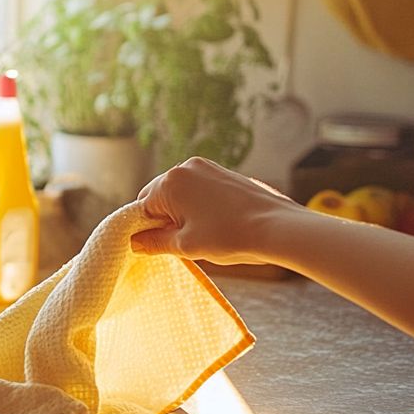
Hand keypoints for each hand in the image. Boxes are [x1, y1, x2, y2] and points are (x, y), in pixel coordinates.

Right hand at [130, 157, 296, 265]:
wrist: (279, 228)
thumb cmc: (230, 237)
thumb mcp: (186, 246)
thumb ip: (154, 243)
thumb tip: (135, 243)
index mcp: (170, 182)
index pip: (142, 207)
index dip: (147, 229)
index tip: (158, 246)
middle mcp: (186, 167)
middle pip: (160, 196)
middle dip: (165, 219)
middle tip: (182, 243)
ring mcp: (208, 167)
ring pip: (181, 193)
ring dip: (183, 213)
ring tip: (203, 235)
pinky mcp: (225, 172)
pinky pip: (200, 189)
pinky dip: (200, 206)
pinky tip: (216, 224)